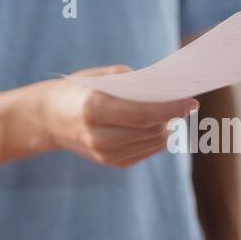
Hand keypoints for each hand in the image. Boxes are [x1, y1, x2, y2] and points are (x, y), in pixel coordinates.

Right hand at [40, 66, 197, 167]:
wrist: (48, 119)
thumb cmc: (78, 90)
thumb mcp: (100, 77)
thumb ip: (133, 82)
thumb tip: (167, 90)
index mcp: (93, 109)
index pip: (142, 114)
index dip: (170, 109)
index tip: (191, 102)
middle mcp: (98, 136)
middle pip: (150, 130)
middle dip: (172, 118)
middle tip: (187, 105)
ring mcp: (103, 154)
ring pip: (151, 143)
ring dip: (167, 128)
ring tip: (175, 114)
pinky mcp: (109, 163)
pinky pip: (144, 152)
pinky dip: (157, 139)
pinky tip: (162, 127)